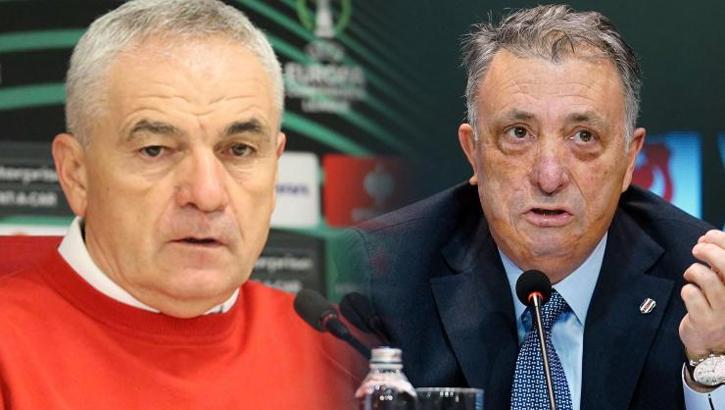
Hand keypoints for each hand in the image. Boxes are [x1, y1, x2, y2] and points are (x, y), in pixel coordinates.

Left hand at [679, 230, 724, 359]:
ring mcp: (724, 312)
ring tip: (691, 275)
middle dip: (708, 251)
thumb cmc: (719, 309)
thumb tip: (707, 239)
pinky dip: (687, 289)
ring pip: (706, 277)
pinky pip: (691, 294)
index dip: (721, 240)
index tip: (707, 237)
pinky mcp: (705, 321)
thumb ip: (722, 267)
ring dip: (694, 271)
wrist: (714, 347)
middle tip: (697, 250)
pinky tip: (689, 294)